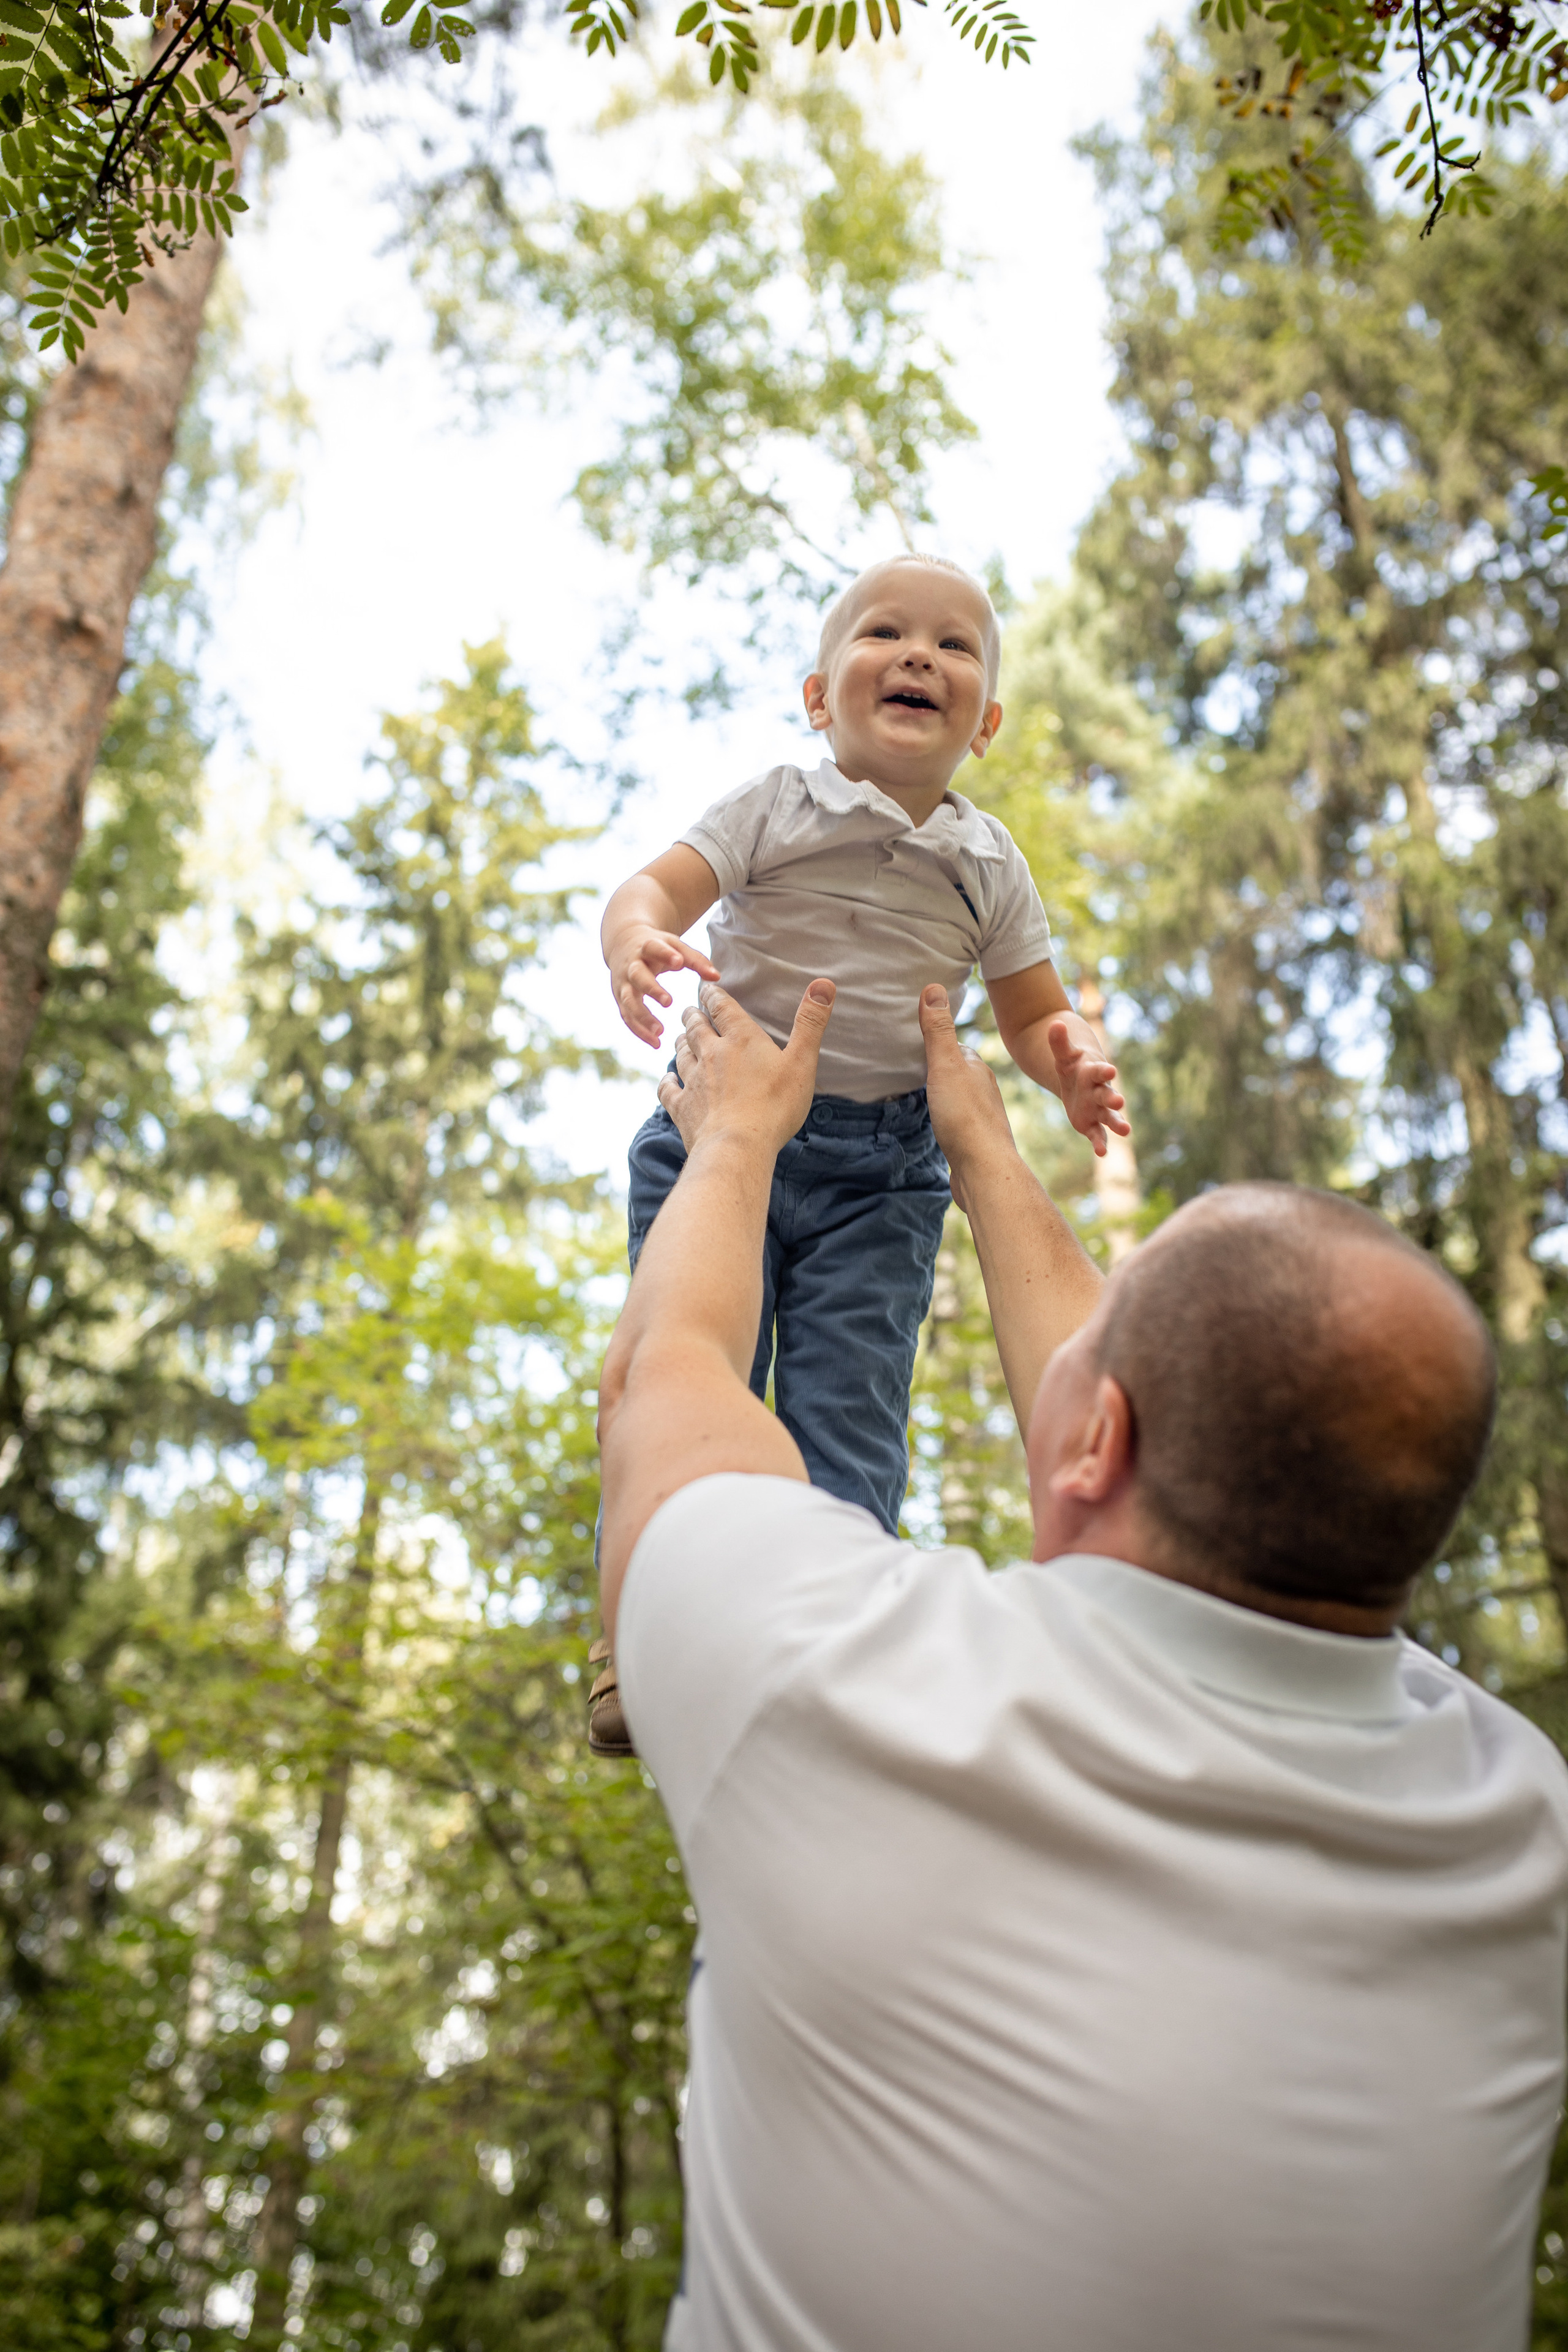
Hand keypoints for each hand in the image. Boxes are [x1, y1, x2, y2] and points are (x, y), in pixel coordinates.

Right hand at [608, 926, 720, 1048]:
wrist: (624, 943)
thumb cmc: (657, 947)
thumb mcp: (674, 946)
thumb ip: (695, 960)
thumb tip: (716, 976)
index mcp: (646, 947)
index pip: (654, 948)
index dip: (665, 954)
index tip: (679, 962)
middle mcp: (631, 965)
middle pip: (637, 976)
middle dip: (652, 989)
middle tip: (668, 1002)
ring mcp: (623, 983)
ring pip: (629, 1001)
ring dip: (643, 1018)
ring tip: (660, 1032)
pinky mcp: (620, 999)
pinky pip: (627, 1017)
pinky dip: (640, 1031)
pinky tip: (656, 1043)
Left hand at [658, 979, 834, 1157]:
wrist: (737, 1147)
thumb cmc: (775, 1106)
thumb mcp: (802, 1061)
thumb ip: (811, 1021)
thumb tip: (824, 982)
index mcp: (740, 1039)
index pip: (721, 1006)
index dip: (713, 994)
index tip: (706, 987)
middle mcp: (711, 1054)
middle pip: (695, 1027)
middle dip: (693, 1015)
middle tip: (689, 1010)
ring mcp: (693, 1081)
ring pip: (681, 1053)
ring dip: (681, 1042)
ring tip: (681, 1037)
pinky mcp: (682, 1107)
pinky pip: (668, 1089)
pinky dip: (666, 1081)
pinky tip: (667, 1079)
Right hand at [919, 984, 1020, 1213]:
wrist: (983, 1170)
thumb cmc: (964, 1117)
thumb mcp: (945, 1066)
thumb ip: (937, 1031)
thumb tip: (933, 987)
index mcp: (976, 1068)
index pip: (954, 1046)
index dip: (937, 1040)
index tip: (918, 1035)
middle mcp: (982, 1089)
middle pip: (958, 1071)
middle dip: (941, 1067)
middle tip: (915, 1063)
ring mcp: (980, 1117)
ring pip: (959, 1097)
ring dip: (945, 1093)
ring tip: (926, 1092)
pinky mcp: (974, 1141)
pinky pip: (958, 1121)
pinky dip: (948, 1117)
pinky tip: (940, 1125)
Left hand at [1048, 1016, 1129, 1158]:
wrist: (1078, 1080)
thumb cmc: (1072, 1065)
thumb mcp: (1062, 1055)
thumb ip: (1059, 1041)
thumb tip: (1054, 1023)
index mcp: (1094, 1073)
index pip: (1099, 1071)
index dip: (1104, 1071)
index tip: (1111, 1070)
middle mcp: (1100, 1091)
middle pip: (1107, 1095)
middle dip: (1113, 1098)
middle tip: (1120, 1102)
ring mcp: (1098, 1109)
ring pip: (1109, 1117)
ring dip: (1117, 1123)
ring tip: (1127, 1130)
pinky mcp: (1092, 1124)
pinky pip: (1098, 1135)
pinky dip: (1100, 1144)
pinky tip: (1102, 1153)